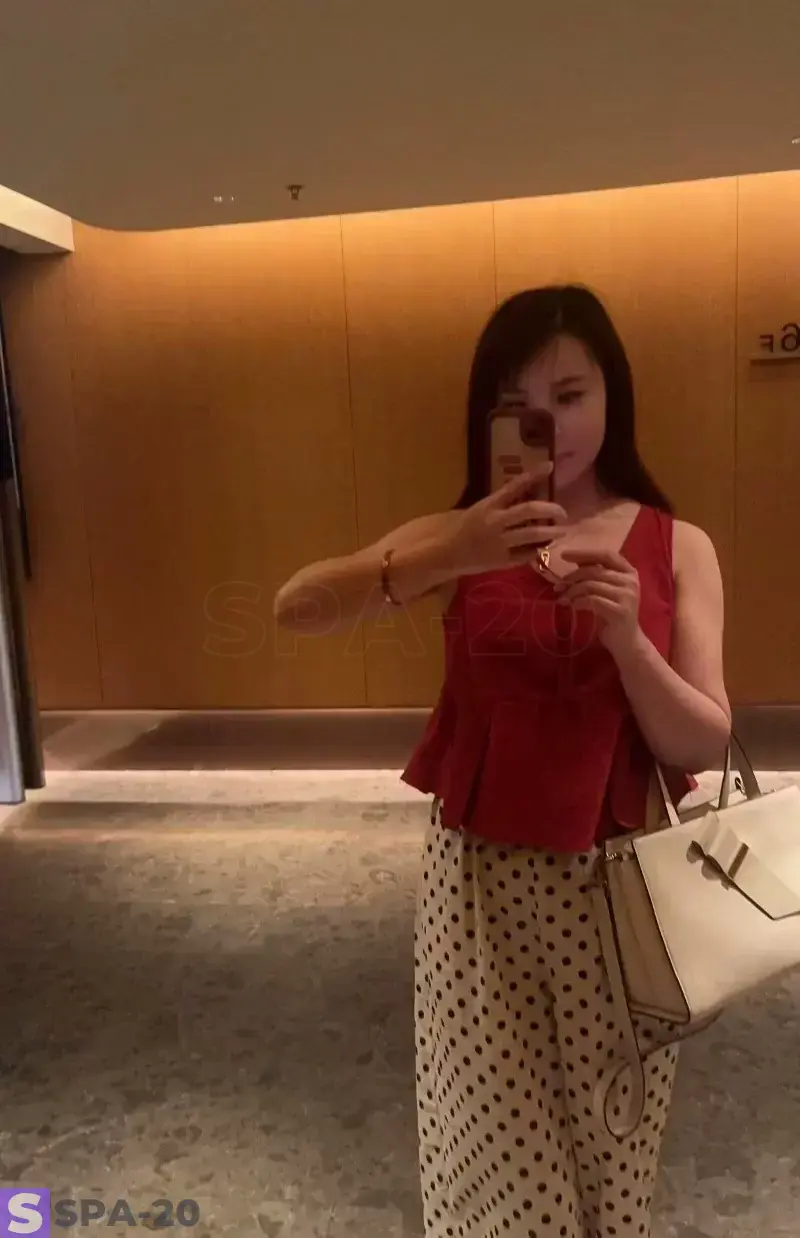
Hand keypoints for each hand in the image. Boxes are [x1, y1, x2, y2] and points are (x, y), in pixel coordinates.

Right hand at [443, 466, 567, 576]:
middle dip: (551, 510)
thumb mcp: (481, 510)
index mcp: (490, 504)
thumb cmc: (462, 529)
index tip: (550, 466)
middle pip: (530, 509)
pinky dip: (537, 550)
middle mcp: (496, 521)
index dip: (534, 474)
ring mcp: (500, 541)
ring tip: (561, 532)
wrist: (445, 553)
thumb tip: (529, 495)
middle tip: (563, 513)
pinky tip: (543, 548)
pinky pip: (527, 554)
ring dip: (551, 532)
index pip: (515, 485)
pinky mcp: (502, 560)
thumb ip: (503, 504)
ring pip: (533, 534)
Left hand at [554, 548, 640, 651]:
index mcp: (628, 572)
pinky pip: (592, 600)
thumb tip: (573, 561)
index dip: (584, 553)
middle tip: (557, 586)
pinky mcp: (620, 611)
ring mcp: (627, 596)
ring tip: (562, 599)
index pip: (606, 554)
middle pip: (594, 570)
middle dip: (572, 577)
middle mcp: (630, 581)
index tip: (563, 555)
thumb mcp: (605, 591)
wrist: (627, 642)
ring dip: (572, 591)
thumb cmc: (612, 615)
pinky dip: (577, 602)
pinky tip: (571, 606)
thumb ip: (595, 575)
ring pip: (591, 585)